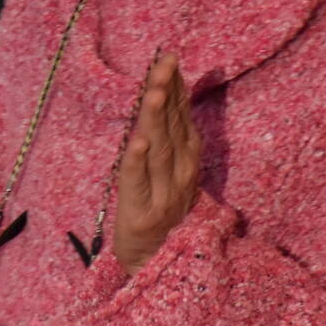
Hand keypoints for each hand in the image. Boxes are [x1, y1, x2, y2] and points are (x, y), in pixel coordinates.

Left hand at [113, 51, 200, 273]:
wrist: (157, 267)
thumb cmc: (161, 212)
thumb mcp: (170, 172)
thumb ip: (170, 137)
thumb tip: (166, 94)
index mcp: (188, 162)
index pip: (182, 118)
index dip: (176, 88)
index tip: (168, 58)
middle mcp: (181, 176)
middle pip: (172, 128)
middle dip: (168, 92)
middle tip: (163, 61)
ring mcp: (164, 196)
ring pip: (159, 151)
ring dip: (156, 119)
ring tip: (152, 91)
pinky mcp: (143, 215)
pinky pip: (138, 184)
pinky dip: (138, 163)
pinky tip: (137, 142)